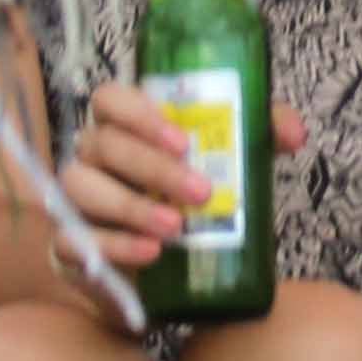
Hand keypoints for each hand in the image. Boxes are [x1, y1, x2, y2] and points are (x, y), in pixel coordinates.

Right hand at [55, 85, 302, 278]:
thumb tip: (294, 133)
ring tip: (177, 227)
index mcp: (125, 122)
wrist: (169, 262)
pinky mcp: (67, 243)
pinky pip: (75, 239)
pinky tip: (150, 253)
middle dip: (153, 167)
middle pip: (104, 144)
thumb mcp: (233, 154)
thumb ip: (260, 131)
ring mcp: (75, 197)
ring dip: (132, 207)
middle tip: (200, 190)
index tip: (183, 138)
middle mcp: (92, 153)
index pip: (110, 98)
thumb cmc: (194, 189)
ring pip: (83, 187)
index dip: (140, 112)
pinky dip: (115, 245)